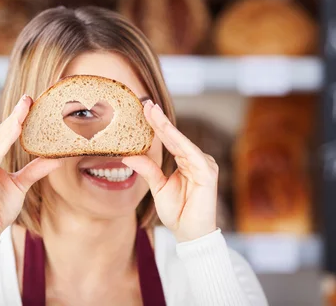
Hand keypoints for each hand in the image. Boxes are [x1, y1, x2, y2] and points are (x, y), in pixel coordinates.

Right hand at [0, 95, 60, 239]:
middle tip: (29, 99)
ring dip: (12, 124)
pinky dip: (5, 140)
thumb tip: (56, 158)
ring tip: (25, 109)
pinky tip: (16, 129)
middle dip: (15, 116)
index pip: (1, 133)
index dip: (15, 118)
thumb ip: (34, 170)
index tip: (28, 101)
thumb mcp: (20, 185)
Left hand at [123, 102, 217, 242]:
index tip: (145, 107)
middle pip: (175, 136)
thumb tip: (128, 155)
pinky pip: (190, 153)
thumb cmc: (177, 212)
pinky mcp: (207, 173)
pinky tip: (167, 132)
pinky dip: (178, 142)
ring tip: (152, 112)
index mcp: (186, 161)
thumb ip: (147, 169)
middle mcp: (196, 159)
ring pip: (181, 141)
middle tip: (146, 103)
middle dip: (160, 120)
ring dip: (166, 127)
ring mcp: (204, 165)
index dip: (157, 124)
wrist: (189, 234)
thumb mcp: (158, 187)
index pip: (169, 139)